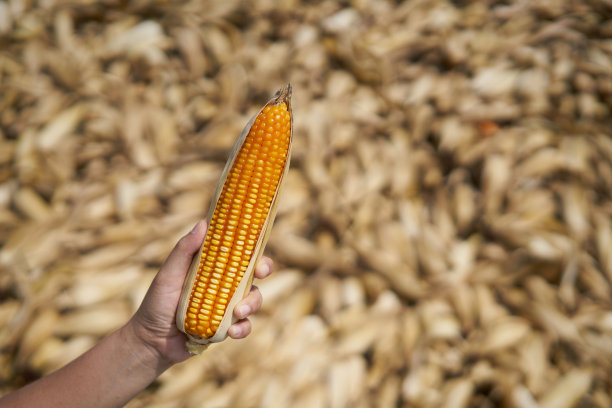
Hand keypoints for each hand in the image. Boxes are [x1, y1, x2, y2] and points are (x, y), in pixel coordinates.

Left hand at [127, 220, 272, 364]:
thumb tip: (203, 223)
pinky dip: (242, 328)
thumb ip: (184, 250)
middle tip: (260, 273)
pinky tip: (231, 332)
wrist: (151, 342)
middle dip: (264, 269)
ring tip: (238, 312)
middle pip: (254, 271)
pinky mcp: (227, 328)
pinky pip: (245, 326)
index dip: (252, 245)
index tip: (257, 244)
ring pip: (254, 299)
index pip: (237, 251)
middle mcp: (224, 284)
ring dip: (252, 303)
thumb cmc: (157, 302)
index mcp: (212, 267)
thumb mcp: (169, 274)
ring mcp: (227, 306)